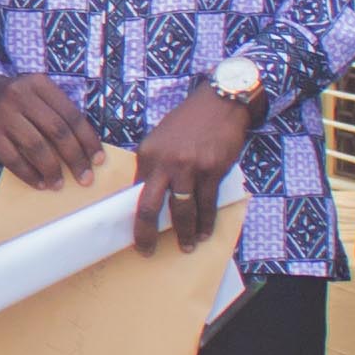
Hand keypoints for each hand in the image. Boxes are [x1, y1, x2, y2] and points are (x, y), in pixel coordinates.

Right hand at [0, 70, 99, 194]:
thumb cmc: (18, 101)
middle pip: (57, 131)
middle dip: (74, 158)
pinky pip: (13, 160)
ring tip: (59, 184)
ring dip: (52, 169)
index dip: (88, 140)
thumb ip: (59, 114)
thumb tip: (85, 151)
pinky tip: (40, 183)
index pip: (72, 115)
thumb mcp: (38, 94)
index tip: (98, 160)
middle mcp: (20, 96)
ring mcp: (3, 115)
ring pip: (36, 147)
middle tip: (84, 178)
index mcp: (39, 84)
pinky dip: (29, 174)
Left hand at [125, 83, 255, 251]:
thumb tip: (149, 193)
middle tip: (146, 250)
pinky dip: (206, 222)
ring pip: (183, 210)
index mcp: (147, 154)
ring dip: (184, 232)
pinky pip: (207, 204)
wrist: (219, 104)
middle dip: (145, 233)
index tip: (136, 230)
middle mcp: (165, 162)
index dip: (136, 213)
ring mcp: (189, 167)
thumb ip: (154, 165)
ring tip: (187, 246)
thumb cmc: (189, 122)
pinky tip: (204, 232)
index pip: (137, 191)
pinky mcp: (212, 170)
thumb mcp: (161, 138)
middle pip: (150, 206)